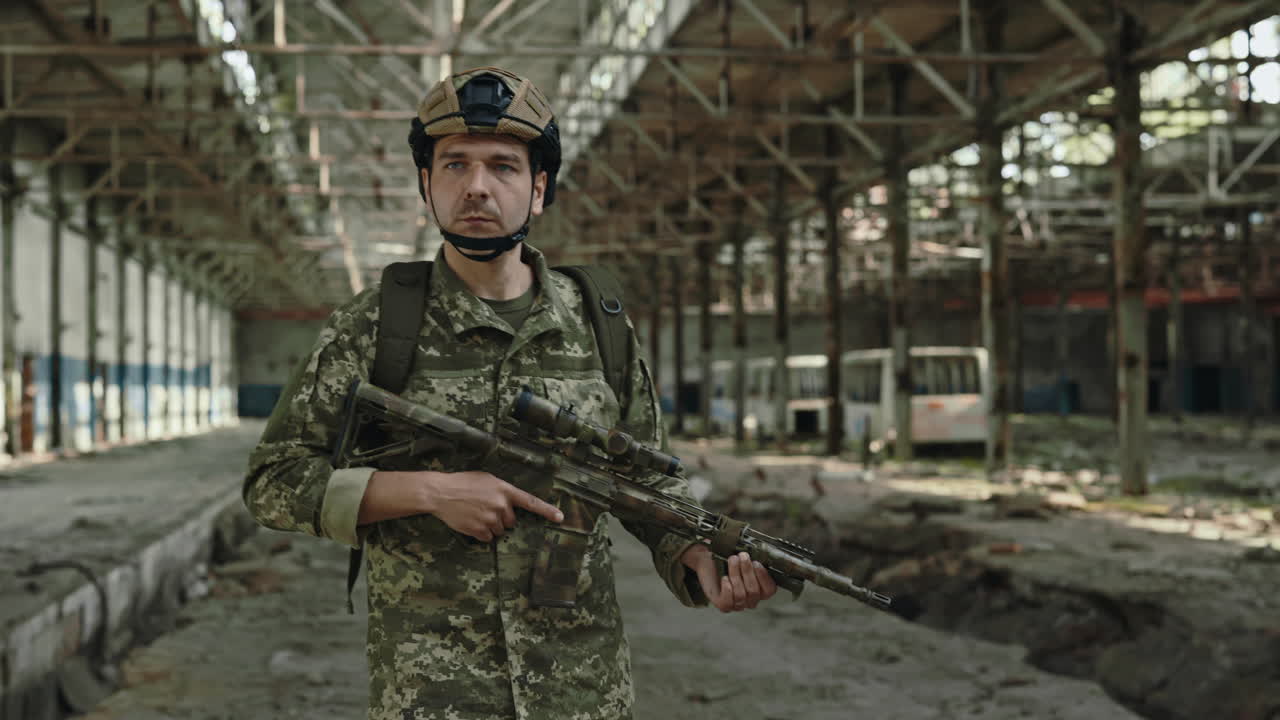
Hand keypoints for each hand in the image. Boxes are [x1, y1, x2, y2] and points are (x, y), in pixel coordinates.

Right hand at [427, 471, 563, 541]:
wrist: (440, 492)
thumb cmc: (463, 483)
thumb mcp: (486, 480)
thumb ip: (501, 491)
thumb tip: (510, 504)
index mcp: (504, 490)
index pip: (530, 502)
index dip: (546, 511)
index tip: (560, 518)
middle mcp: (500, 505)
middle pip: (512, 521)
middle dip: (502, 518)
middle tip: (485, 509)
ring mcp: (490, 519)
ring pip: (500, 531)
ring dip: (491, 526)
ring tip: (475, 514)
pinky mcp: (479, 530)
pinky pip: (488, 538)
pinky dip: (481, 533)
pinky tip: (471, 522)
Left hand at [680, 545, 777, 612]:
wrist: (708, 562)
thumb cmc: (728, 559)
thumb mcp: (743, 558)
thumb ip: (754, 558)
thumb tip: (761, 552)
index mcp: (761, 589)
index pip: (769, 590)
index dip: (764, 577)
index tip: (756, 563)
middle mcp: (751, 599)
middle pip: (754, 591)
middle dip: (747, 571)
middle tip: (742, 556)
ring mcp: (738, 604)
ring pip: (740, 595)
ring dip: (735, 575)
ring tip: (732, 560)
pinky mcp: (724, 605)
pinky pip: (728, 602)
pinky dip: (727, 589)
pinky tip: (724, 578)